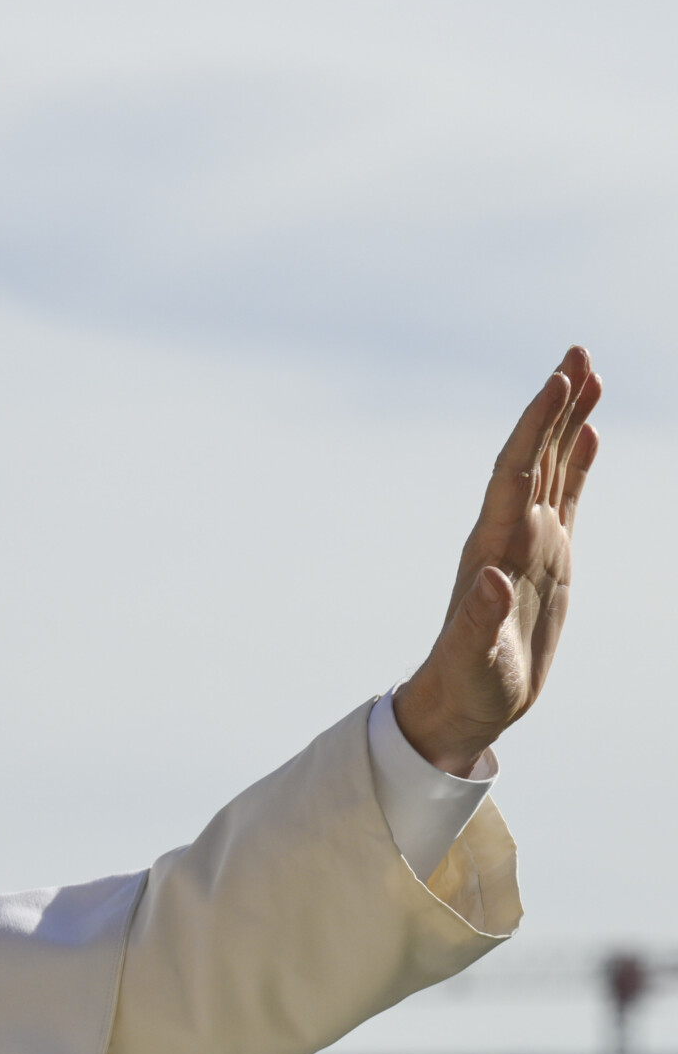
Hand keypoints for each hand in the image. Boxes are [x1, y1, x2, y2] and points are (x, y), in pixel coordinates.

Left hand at [393, 347, 602, 774]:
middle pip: (533, 454)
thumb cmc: (466, 683)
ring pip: (550, 466)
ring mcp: (530, 541)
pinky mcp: (549, 556)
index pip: (514, 472)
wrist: (467, 701)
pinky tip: (587, 433)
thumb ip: (478, 621)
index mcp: (492, 548)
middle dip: (554, 405)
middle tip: (579, 353)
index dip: (534, 427)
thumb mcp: (472, 658)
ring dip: (567, 421)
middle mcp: (509, 533)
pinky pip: (564, 496)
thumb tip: (493, 581)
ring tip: (588, 372)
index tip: (557, 382)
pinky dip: (576, 462)